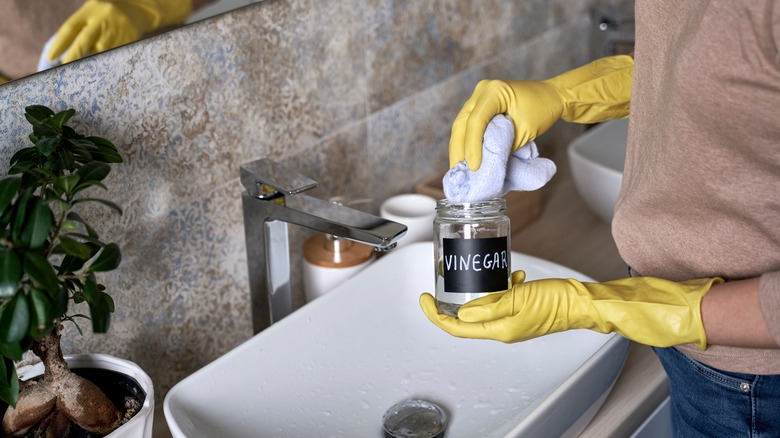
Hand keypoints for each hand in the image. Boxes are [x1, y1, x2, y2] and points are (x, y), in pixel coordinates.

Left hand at [48, 0, 192, 63]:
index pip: (70, 28)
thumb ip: (80, 26)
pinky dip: (105, 63)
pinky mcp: (127, 42)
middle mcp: (102, 21)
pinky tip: (102, 69)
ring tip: (84, 71)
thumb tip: (64, 49)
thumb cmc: (107, 12)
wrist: (139, 10)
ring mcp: (115, 32)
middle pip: (84, 43)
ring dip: (90, 62)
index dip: (59, 44)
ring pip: (99, 53)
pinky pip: (113, 56)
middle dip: (73, 58)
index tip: (51, 57)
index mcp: (90, 11)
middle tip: (63, 69)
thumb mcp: (92, 11)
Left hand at [420, 270, 723, 348]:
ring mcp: (512, 320)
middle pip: (465, 319)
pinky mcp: (522, 310)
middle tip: (438, 287)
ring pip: (483, 307)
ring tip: (475, 275)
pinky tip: (511, 275)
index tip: (424, 299)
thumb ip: (489, 304)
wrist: (584, 302)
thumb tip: (462, 312)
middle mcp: (503, 328)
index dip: (436, 314)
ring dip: (477, 291)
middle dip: (450, 303)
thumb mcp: (518, 298)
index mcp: (499, 329)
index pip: (457, 326)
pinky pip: (502, 299)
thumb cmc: (557, 300)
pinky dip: (501, 287)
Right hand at [449, 55, 632, 169]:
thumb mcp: (525, 131)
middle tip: (457, 170)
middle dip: (458, 149)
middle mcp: (482, 90)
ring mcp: (479, 97)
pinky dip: (466, 141)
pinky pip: (468, 125)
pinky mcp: (480, 105)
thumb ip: (504, 145)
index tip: (474, 167)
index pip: (476, 121)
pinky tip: (464, 157)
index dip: (472, 146)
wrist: (551, 96)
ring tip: (457, 167)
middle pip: (461, 122)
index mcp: (494, 91)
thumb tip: (485, 163)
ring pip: (461, 124)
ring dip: (459, 147)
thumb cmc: (543, 110)